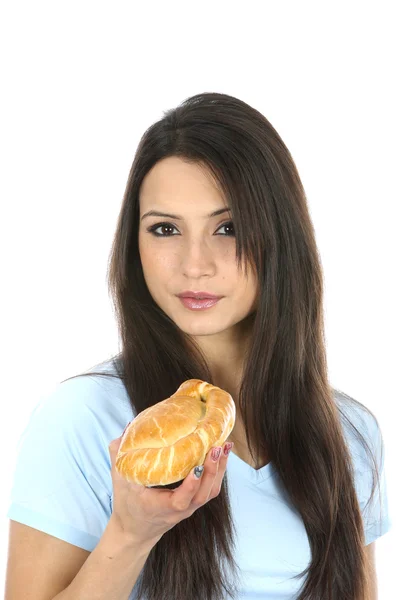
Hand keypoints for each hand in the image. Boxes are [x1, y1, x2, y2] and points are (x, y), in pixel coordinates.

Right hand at [108, 433, 232, 548]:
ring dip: (219, 469)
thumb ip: (119, 455)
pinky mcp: (194, 502)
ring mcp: (189, 507)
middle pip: (203, 495)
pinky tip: (221, 453)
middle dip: (212, 470)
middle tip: (216, 447)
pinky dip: (218, 471)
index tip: (197, 468)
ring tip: (224, 446)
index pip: (180, 500)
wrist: (135, 532)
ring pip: (210, 492)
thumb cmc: (127, 506)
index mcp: (161, 506)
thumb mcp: (119, 481)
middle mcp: (179, 509)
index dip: (191, 486)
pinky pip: (210, 489)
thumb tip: (128, 428)